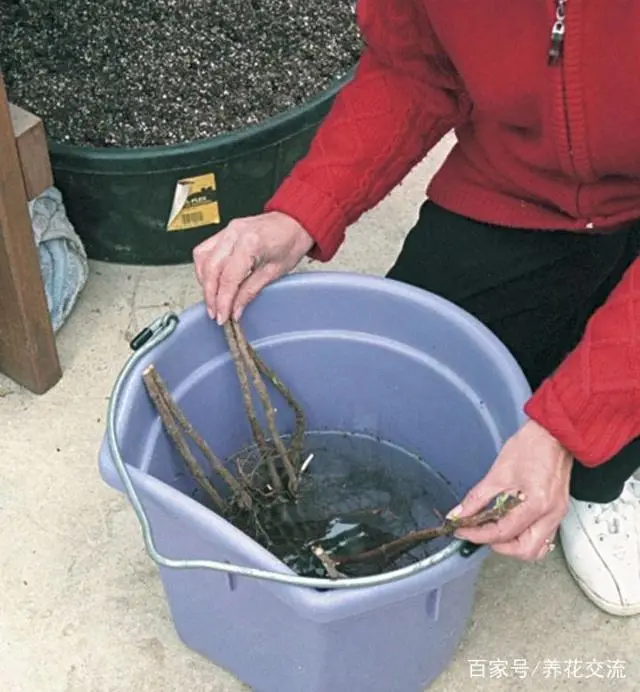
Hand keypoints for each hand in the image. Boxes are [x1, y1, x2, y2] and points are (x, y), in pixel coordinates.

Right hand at [192, 211, 314, 323]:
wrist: (296, 222)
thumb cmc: (291, 242)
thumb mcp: (274, 272)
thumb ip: (250, 291)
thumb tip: (235, 309)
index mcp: (250, 243)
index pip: (228, 278)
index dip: (223, 301)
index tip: (222, 317)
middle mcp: (234, 234)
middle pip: (211, 269)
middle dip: (211, 295)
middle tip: (216, 313)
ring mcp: (227, 230)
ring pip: (202, 258)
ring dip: (204, 282)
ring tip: (213, 300)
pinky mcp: (224, 231)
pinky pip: (204, 250)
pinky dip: (204, 268)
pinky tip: (211, 281)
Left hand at [449, 419, 572, 560]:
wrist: (553, 434)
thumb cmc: (529, 447)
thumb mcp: (498, 472)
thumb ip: (477, 498)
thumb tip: (459, 514)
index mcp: (536, 504)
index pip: (503, 532)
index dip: (478, 534)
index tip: (462, 531)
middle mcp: (551, 515)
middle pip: (525, 550)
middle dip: (499, 547)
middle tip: (479, 534)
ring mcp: (557, 515)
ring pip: (537, 549)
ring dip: (514, 546)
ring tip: (494, 531)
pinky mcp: (558, 511)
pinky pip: (543, 537)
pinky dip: (524, 537)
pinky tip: (510, 525)